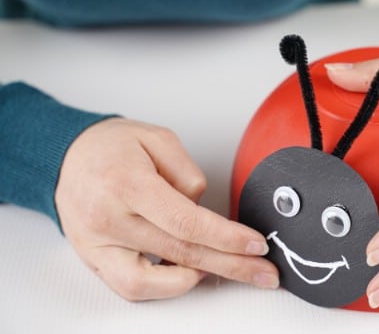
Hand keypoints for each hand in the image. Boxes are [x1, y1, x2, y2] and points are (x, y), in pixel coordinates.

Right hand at [55, 118, 277, 300]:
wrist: (67, 157)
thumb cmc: (112, 145)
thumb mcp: (157, 138)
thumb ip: (187, 173)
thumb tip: (205, 210)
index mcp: (128, 184)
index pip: (186, 222)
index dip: (226, 237)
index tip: (255, 244)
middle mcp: (110, 219)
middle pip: (180, 252)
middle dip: (231, 265)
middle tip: (264, 273)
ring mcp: (99, 244)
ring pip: (156, 279)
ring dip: (202, 279)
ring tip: (234, 272)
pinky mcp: (95, 259)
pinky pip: (131, 287)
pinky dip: (165, 286)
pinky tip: (191, 275)